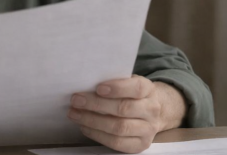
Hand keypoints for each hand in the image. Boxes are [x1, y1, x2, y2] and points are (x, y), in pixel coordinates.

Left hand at [67, 75, 187, 152]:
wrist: (150, 114)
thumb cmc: (131, 94)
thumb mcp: (127, 82)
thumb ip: (113, 81)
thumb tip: (86, 82)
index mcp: (149, 90)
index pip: (137, 88)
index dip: (117, 88)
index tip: (98, 88)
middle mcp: (151, 110)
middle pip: (124, 109)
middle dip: (96, 104)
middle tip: (76, 100)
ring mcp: (148, 130)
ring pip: (119, 127)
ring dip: (92, 121)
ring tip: (75, 114)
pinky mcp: (140, 145)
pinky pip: (116, 143)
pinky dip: (97, 135)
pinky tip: (84, 127)